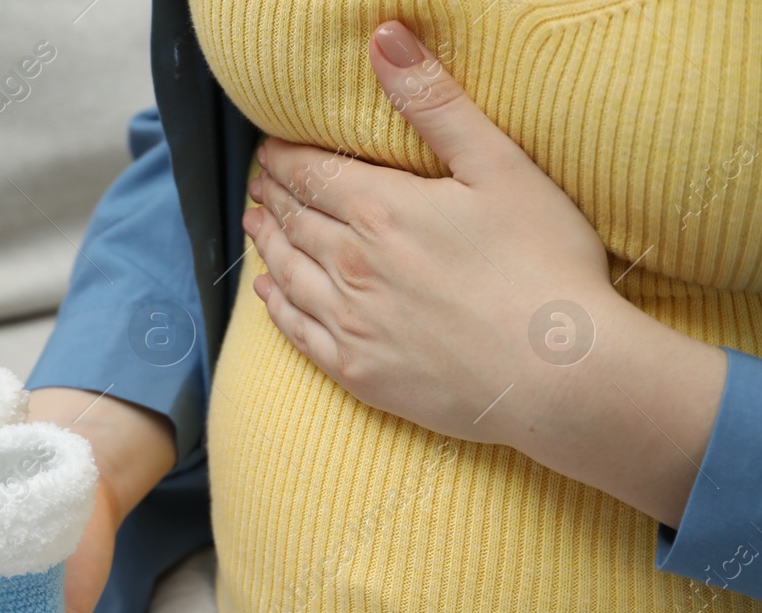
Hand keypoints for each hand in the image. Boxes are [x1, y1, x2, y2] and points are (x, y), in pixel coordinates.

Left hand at [244, 19, 725, 525]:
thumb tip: (384, 38)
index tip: (270, 149)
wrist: (558, 374)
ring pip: (288, 273)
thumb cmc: (545, 266)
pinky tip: (267, 295)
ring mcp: (349, 322)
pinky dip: (275, 308)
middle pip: (296, 221)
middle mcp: (350, 265)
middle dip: (273, 197)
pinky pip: (298, 333)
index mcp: (380, 210)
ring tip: (256, 226)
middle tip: (259, 184)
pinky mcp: (357, 371)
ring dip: (268, 245)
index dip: (285, 158)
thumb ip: (434, 103)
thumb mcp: (500, 167)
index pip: (312, 174)